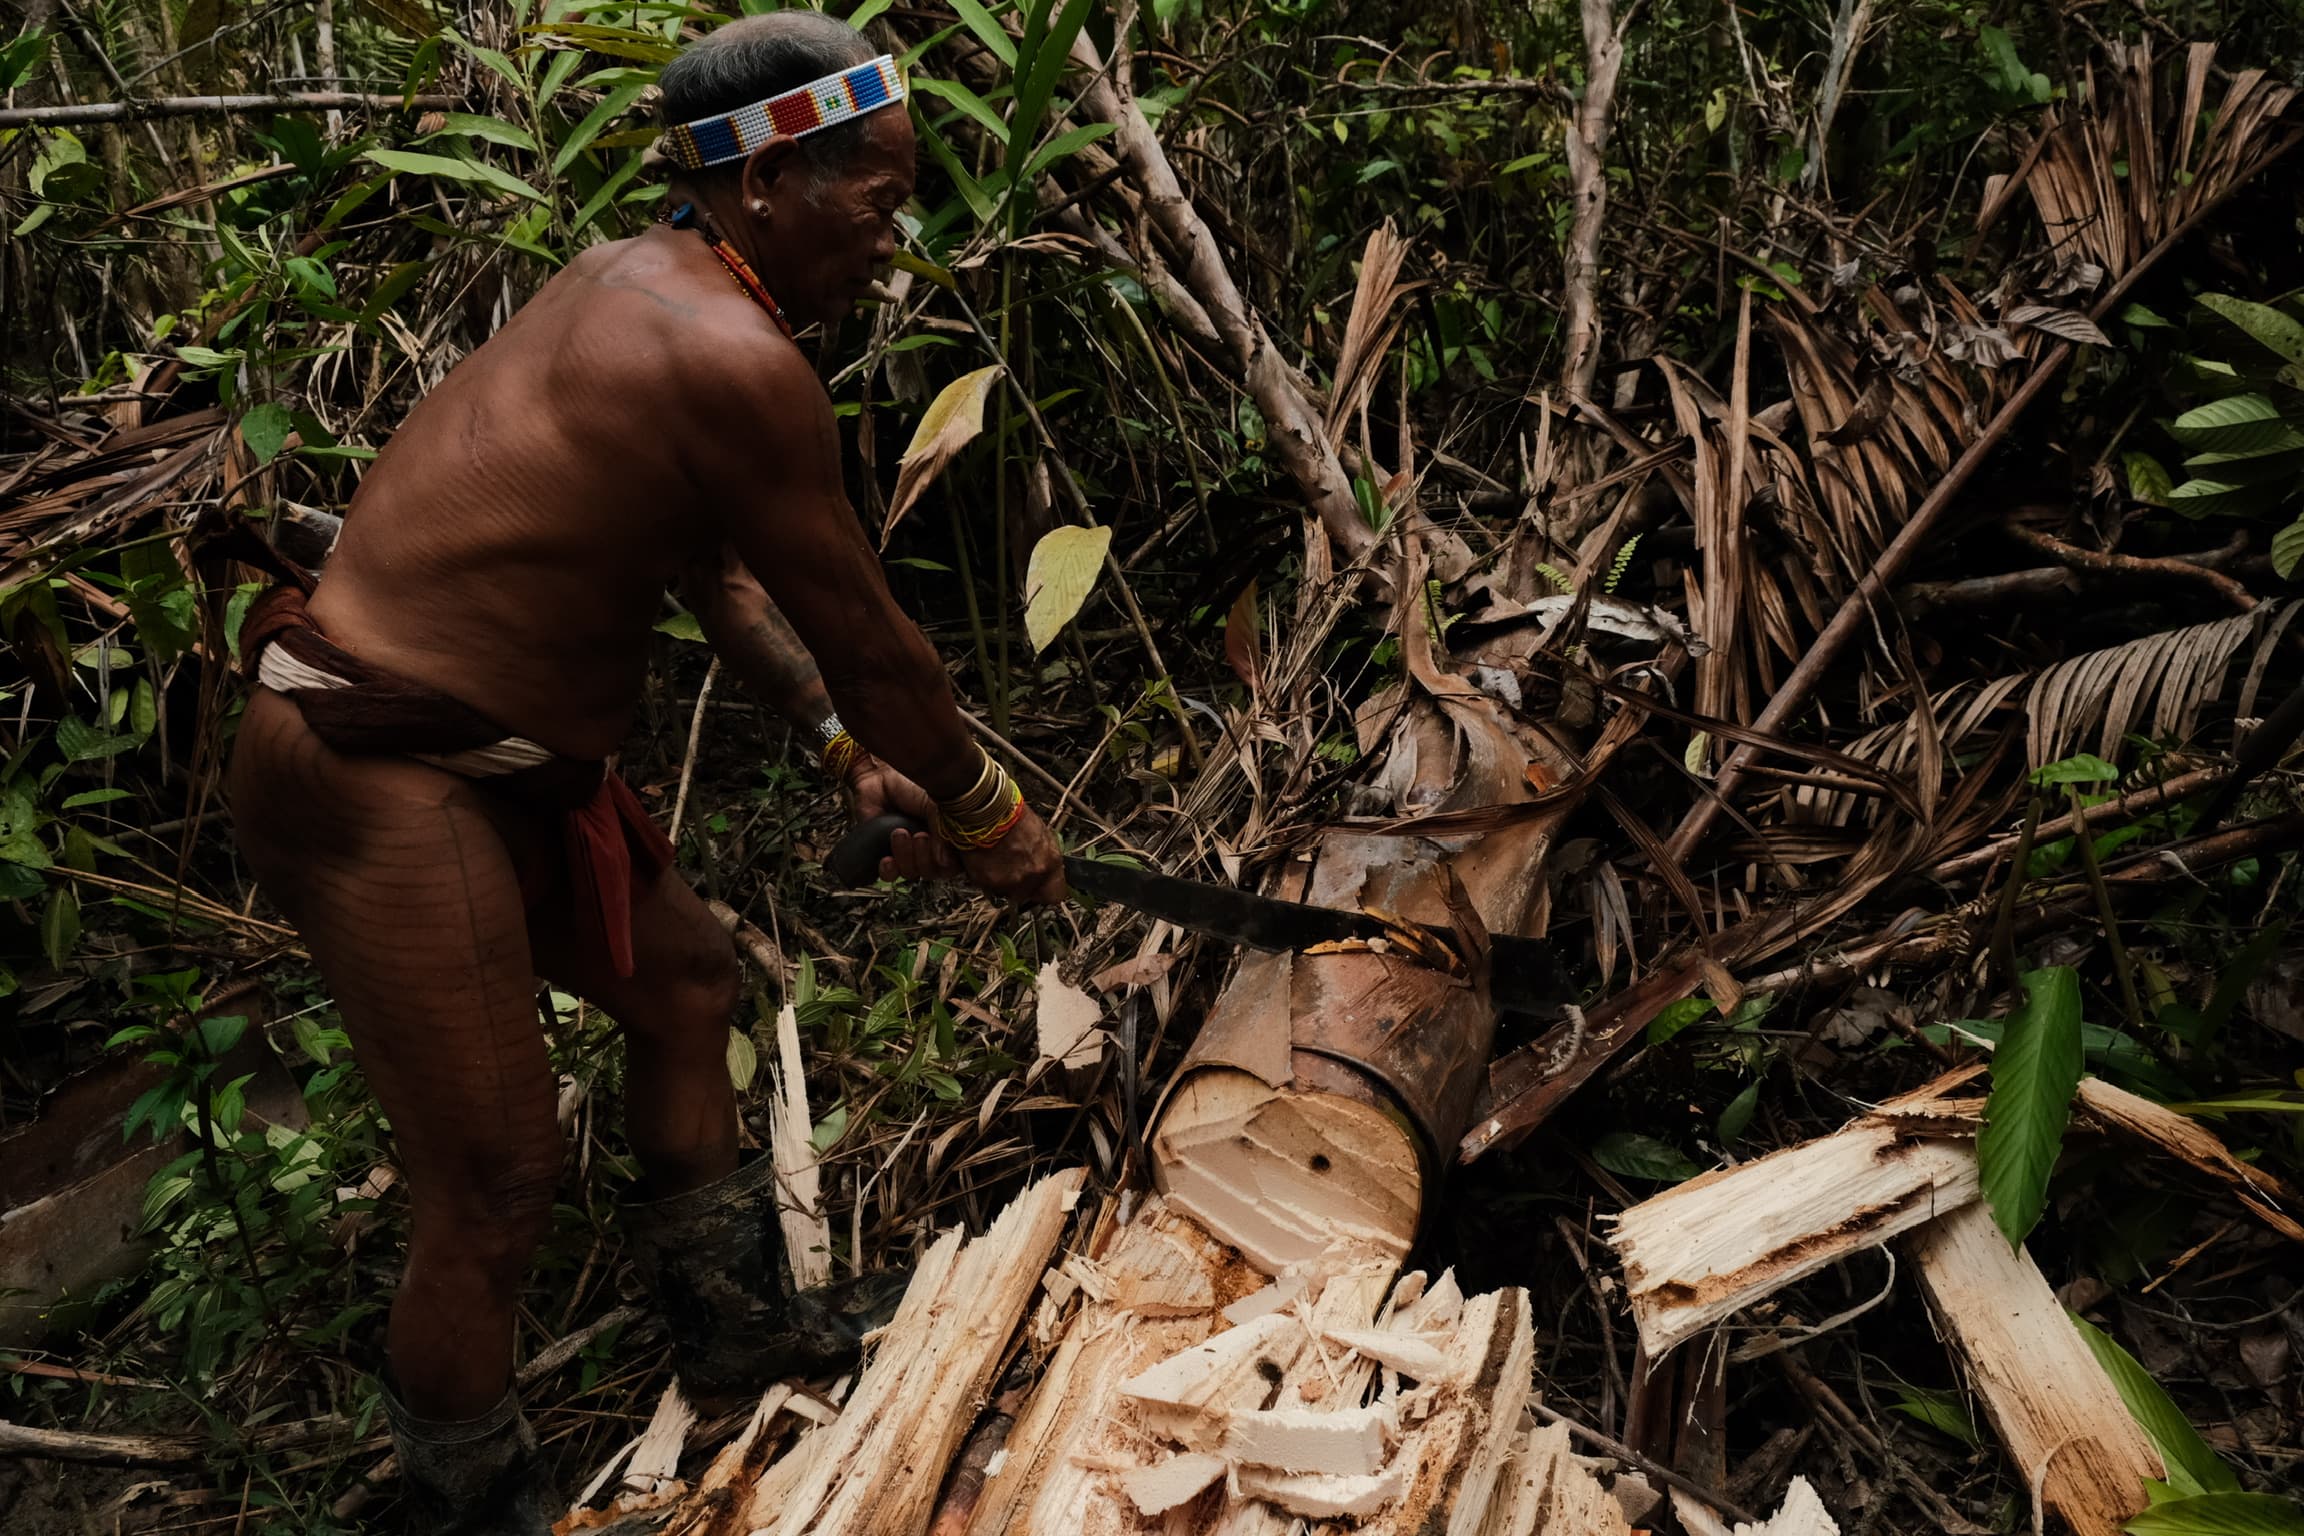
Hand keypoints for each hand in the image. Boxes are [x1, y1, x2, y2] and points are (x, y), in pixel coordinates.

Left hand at [844, 758, 958, 879]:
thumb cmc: (910, 783)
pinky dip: (889, 870)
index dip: (949, 863)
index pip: (956, 863)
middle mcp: (931, 845)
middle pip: (934, 872)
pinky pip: (890, 875)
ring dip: (905, 857)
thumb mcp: (936, 805)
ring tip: (899, 833)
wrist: (878, 776)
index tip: (943, 853)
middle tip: (919, 837)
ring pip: (912, 873)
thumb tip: (944, 862)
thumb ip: (943, 833)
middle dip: (924, 858)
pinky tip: (887, 858)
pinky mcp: (885, 852)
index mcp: (948, 834)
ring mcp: (908, 850)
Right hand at [959, 803, 1067, 905]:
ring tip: (996, 861)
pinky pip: (989, 886)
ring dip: (1002, 882)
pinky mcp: (988, 882)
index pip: (1056, 894)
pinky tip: (985, 860)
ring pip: (1007, 892)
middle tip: (1012, 869)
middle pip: (1028, 894)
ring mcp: (1009, 882)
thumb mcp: (1042, 835)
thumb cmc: (1014, 816)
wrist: (988, 810)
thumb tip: (1044, 867)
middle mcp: (1032, 876)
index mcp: (1050, 864)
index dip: (1045, 891)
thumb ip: (1045, 857)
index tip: (1040, 887)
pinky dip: (986, 877)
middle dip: (1021, 885)